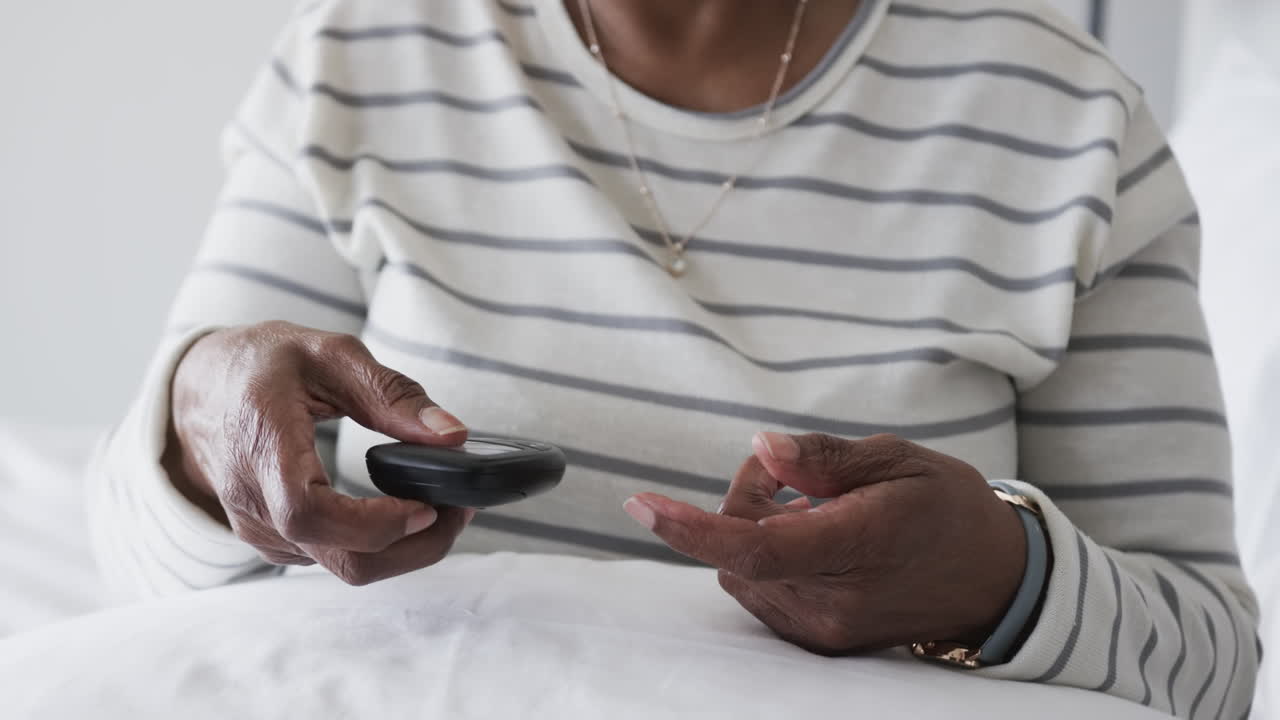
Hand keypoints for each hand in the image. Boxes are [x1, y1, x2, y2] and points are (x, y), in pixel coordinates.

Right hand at [164, 321, 473, 585]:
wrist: (203, 389)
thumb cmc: (264, 366)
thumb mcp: (330, 355)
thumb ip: (393, 394)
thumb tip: (453, 434)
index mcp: (263, 446)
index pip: (309, 512)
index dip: (374, 523)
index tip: (427, 506)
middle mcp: (255, 501)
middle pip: (342, 560)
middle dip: (415, 546)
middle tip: (460, 509)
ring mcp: (262, 529)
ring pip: (344, 567)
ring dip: (404, 548)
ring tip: (441, 504)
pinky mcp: (275, 540)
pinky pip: (333, 558)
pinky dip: (378, 544)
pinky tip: (402, 510)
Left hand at [624, 433, 1027, 654]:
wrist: (994, 578)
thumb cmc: (946, 507)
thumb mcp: (896, 459)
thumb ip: (822, 458)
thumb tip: (761, 450)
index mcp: (861, 544)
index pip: (757, 546)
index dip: (692, 527)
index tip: (641, 503)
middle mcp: (837, 600)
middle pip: (740, 550)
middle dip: (741, 503)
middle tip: (792, 476)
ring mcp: (828, 629)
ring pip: (743, 573)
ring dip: (752, 532)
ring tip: (813, 508)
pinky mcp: (821, 640)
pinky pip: (761, 593)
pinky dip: (766, 558)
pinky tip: (813, 540)